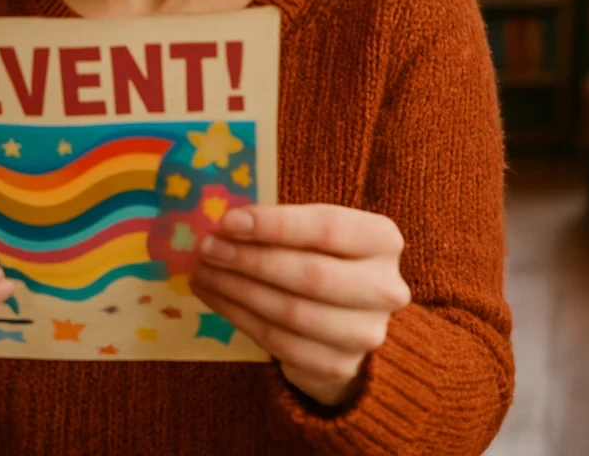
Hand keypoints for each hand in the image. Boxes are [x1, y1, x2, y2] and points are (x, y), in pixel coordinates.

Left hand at [191, 204, 410, 407]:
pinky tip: (216, 298)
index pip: (328, 228)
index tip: (228, 222)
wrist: (345, 322)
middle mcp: (385, 288)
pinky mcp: (339, 366)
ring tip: (203, 273)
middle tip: (208, 249)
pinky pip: (279, 343)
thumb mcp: (312, 233)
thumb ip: (278, 226)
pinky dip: (240, 318)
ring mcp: (366, 332)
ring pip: (292, 312)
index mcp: (382, 240)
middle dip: (250, 261)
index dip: (275, 225)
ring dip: (237, 291)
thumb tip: (223, 226)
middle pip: (311, 274)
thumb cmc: (322, 259)